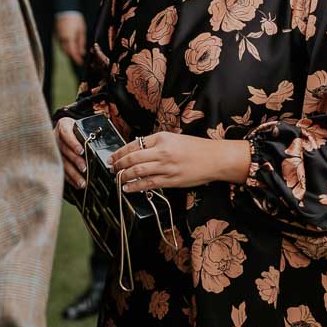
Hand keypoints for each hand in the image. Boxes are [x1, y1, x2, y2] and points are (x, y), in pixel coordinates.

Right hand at [55, 115, 85, 189]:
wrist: (64, 130)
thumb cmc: (75, 129)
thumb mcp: (80, 126)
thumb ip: (87, 132)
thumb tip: (100, 140)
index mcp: (63, 126)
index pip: (66, 133)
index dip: (73, 143)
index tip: (81, 151)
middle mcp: (55, 137)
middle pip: (64, 150)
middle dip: (75, 160)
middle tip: (84, 168)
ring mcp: (53, 149)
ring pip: (62, 162)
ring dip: (72, 173)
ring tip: (82, 182)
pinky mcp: (53, 160)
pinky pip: (61, 170)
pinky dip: (69, 178)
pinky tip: (76, 184)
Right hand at [56, 12, 86, 65]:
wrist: (65, 10)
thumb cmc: (75, 19)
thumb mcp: (81, 30)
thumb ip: (81, 42)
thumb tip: (82, 52)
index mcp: (69, 38)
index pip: (73, 53)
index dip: (77, 59)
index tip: (81, 63)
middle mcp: (62, 39)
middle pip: (67, 52)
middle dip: (72, 56)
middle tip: (79, 58)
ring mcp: (58, 37)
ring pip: (63, 48)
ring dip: (69, 52)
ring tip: (76, 51)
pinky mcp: (57, 34)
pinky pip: (61, 44)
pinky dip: (66, 47)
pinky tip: (71, 45)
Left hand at [109, 132, 251, 190]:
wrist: (215, 158)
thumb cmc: (197, 148)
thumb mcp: (175, 138)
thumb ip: (157, 143)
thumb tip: (139, 150)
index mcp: (162, 137)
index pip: (134, 144)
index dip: (120, 152)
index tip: (112, 157)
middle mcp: (162, 151)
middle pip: (132, 158)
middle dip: (118, 164)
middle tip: (111, 168)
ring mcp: (166, 167)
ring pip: (137, 171)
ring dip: (123, 176)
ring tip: (117, 179)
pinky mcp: (171, 180)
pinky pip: (148, 184)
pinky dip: (135, 187)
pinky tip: (128, 188)